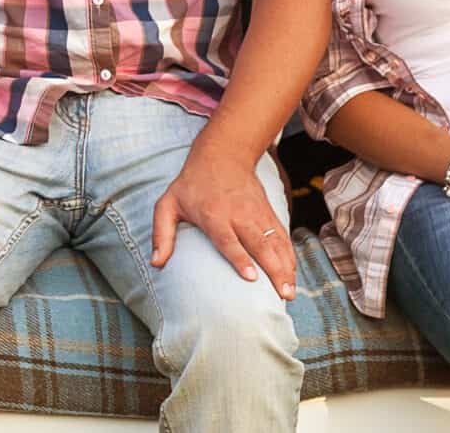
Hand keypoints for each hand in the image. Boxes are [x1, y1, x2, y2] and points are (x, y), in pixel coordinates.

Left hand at [151, 151, 296, 299]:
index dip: (240, 259)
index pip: (229, 240)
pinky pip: (281, 236)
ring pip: (275, 243)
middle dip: (274, 270)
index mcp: (214, 216)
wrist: (224, 154)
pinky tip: (293, 272)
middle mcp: (240, 216)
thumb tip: (156, 263)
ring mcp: (257, 214)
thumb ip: (161, 234)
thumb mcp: (167, 204)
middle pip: (260, 245)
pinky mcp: (268, 213)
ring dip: (285, 267)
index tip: (252, 278)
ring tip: (290, 291)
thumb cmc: (192, 184)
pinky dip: (289, 254)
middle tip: (283, 294)